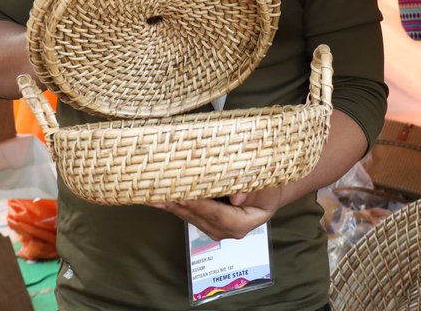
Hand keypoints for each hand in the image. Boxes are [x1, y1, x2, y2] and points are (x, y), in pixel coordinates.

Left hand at [152, 185, 286, 240]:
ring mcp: (213, 227)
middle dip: (176, 204)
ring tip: (150, 193)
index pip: (214, 213)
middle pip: (196, 216)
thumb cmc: (270, 191)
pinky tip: (157, 196)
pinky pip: (188, 212)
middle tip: (156, 192)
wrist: (269, 195)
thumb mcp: (268, 190)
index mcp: (239, 224)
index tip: (181, 196)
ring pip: (188, 215)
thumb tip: (236, 198)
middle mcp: (223, 230)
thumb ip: (252, 193)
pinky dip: (173, 203)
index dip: (197, 204)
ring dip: (169, 204)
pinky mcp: (206, 221)